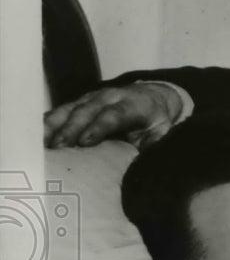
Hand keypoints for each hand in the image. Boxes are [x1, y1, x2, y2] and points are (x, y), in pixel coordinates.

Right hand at [44, 82, 181, 148]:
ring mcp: (91, 98)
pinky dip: (48, 123)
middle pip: (86, 111)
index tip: (84, 142)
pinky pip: (61, 111)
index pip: (112, 115)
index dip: (98, 127)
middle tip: (57, 148)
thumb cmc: (156, 120)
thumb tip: (143, 163)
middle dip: (70, 129)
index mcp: (131, 105)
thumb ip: (153, 145)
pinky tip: (35, 136)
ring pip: (69, 109)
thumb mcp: (163, 132)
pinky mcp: (79, 102)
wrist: (152, 96)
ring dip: (53, 126)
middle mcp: (108, 97)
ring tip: (40, 143)